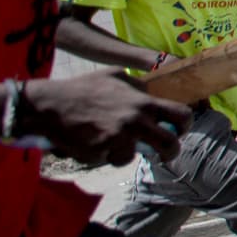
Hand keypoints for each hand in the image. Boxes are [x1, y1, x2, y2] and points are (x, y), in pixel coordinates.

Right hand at [20, 70, 193, 165]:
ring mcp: (119, 138)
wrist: (50, 105)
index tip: (179, 130)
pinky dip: (105, 155)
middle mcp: (136, 121)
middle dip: (171, 152)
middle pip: (170, 144)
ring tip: (110, 140)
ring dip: (124, 152)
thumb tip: (153, 94)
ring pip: (135, 156)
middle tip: (165, 153)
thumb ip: (139, 87)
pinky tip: (94, 142)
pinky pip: (111, 159)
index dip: (185, 125)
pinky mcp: (102, 152)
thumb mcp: (117, 76)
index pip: (182, 115)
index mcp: (143, 102)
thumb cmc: (83, 88)